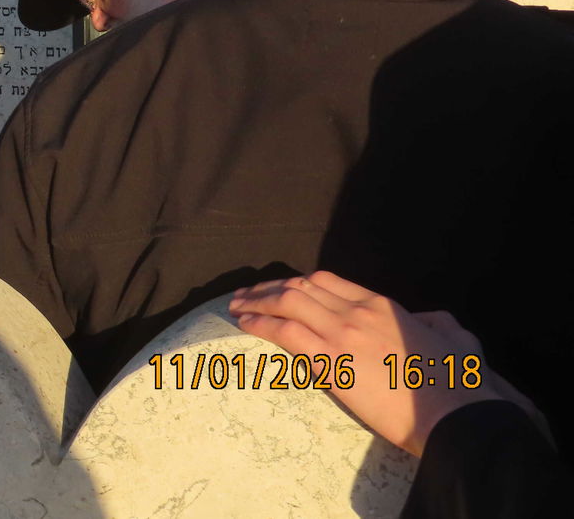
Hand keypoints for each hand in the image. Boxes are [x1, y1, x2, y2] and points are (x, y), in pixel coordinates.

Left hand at [229, 271, 502, 455]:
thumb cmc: (459, 385)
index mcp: (382, 305)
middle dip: (269, 288)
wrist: (455, 413)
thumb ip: (438, 324)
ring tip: (236, 306)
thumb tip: (431, 321)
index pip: (328, 281)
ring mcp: (342, 332)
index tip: (281, 288)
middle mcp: (357, 311)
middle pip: (301, 286)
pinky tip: (246, 324)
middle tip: (247, 294)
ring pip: (287, 302)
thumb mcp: (456, 340)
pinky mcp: (331, 360)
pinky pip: (286, 332)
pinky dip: (261, 324)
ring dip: (256, 302)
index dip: (298, 283)